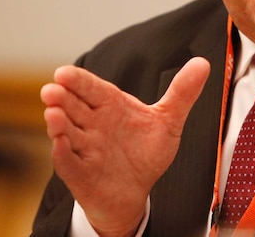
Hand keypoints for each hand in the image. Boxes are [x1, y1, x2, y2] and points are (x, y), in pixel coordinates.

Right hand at [40, 58, 209, 236]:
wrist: (136, 192)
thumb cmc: (145, 152)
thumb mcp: (168, 120)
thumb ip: (182, 92)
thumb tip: (203, 63)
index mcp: (110, 105)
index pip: (91, 88)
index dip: (78, 80)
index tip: (63, 72)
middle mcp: (92, 124)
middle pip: (73, 107)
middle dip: (61, 98)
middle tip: (52, 89)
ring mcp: (84, 149)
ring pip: (67, 133)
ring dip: (58, 124)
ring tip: (53, 113)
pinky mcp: (81, 174)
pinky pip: (69, 163)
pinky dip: (63, 154)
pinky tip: (61, 143)